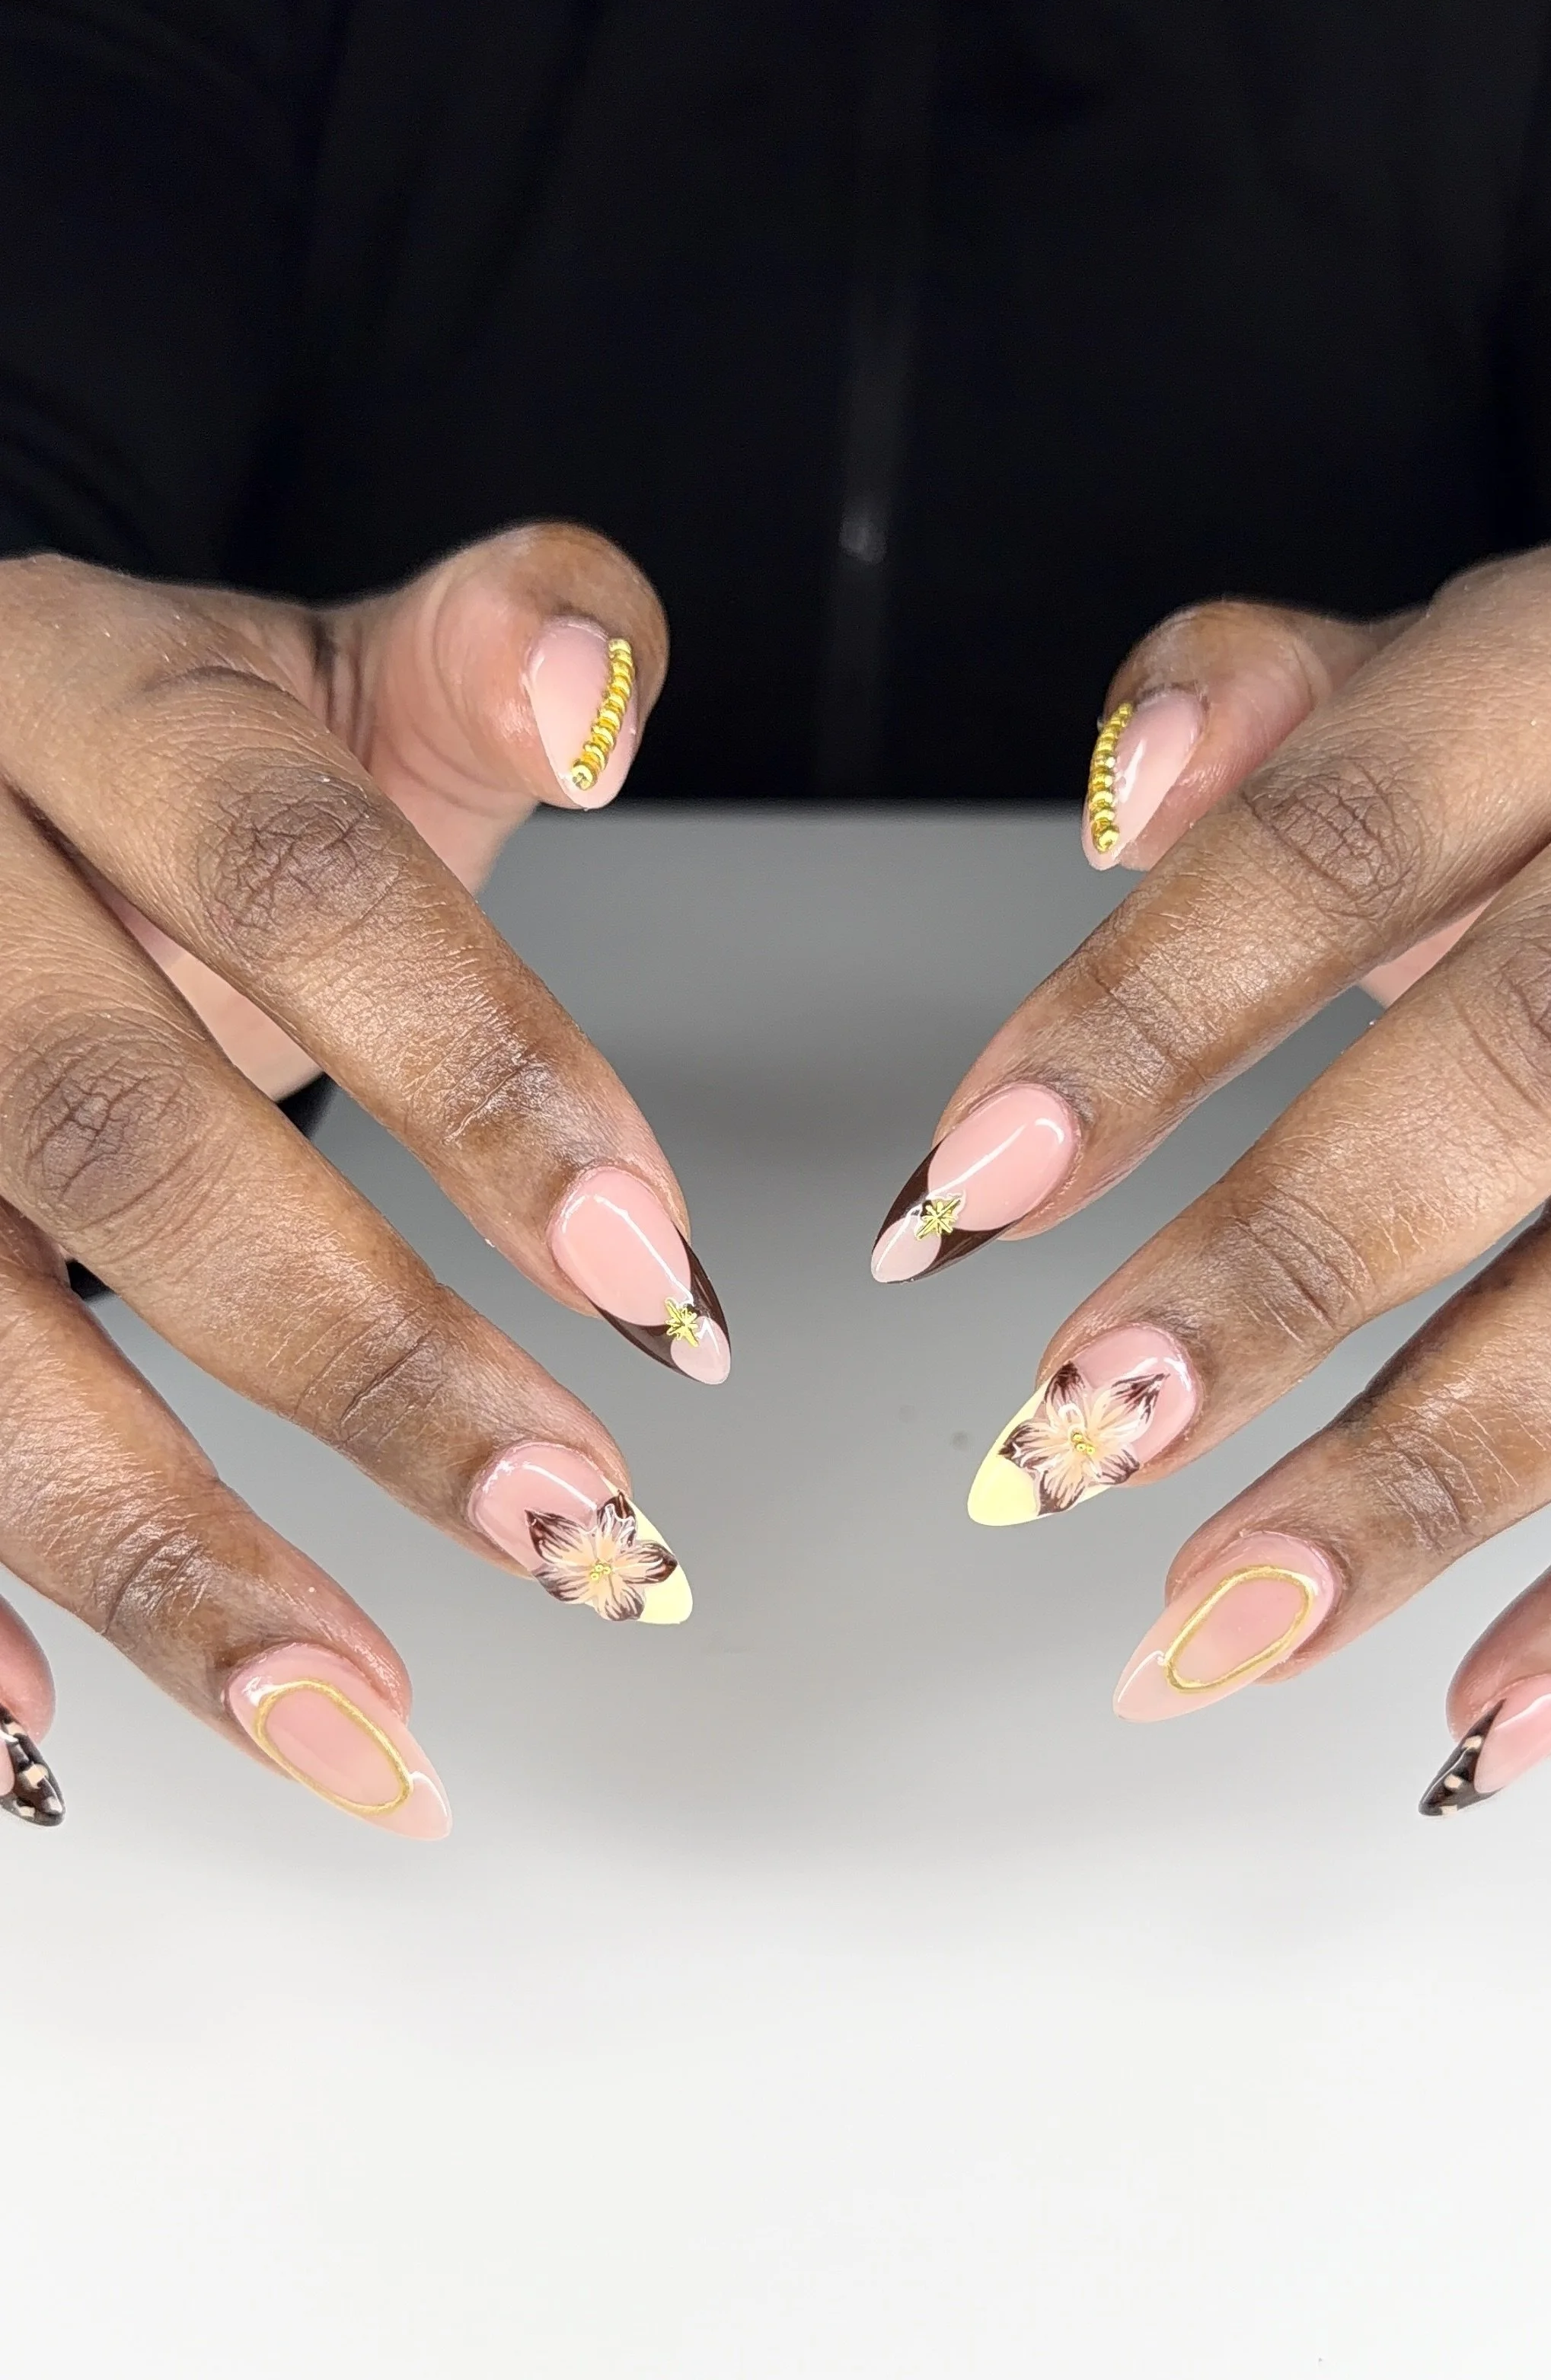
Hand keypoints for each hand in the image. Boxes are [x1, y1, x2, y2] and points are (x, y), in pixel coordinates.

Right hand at [0, 526, 728, 1835]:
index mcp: (82, 697)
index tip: (659, 1283)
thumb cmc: (156, 769)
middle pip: (118, 1129)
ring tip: (360, 1721)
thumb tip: (603, 691)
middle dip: (354, 1357)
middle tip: (573, 1525)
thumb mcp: (320, 674)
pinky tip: (38, 1724)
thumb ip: (494, 655)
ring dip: (153, 1546)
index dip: (482, 1074)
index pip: (292, 874)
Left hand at [872, 534, 1550, 1813]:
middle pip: (1529, 1049)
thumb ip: (1306, 705)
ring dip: (1431, 1477)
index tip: (967, 1189)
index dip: (1151, 1009)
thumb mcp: (1502, 670)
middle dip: (1290, 1260)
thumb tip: (1124, 791)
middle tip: (1080, 1430)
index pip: (1358, 823)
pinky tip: (1487, 1722)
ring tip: (1225, 1628)